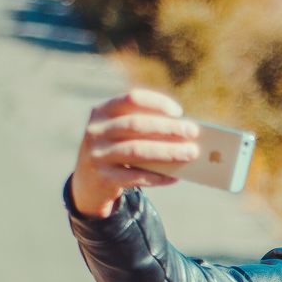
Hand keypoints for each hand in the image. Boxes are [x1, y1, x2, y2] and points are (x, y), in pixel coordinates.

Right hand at [70, 89, 200, 217]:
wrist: (89, 182)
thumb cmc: (117, 150)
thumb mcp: (122, 134)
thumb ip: (146, 129)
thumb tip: (186, 134)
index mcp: (102, 111)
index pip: (131, 99)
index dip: (156, 103)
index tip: (179, 112)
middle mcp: (96, 130)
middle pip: (136, 125)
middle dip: (168, 128)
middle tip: (193, 132)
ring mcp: (97, 154)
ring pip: (136, 150)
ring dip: (167, 151)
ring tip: (190, 153)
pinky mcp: (103, 178)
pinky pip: (135, 177)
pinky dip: (158, 177)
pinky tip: (175, 177)